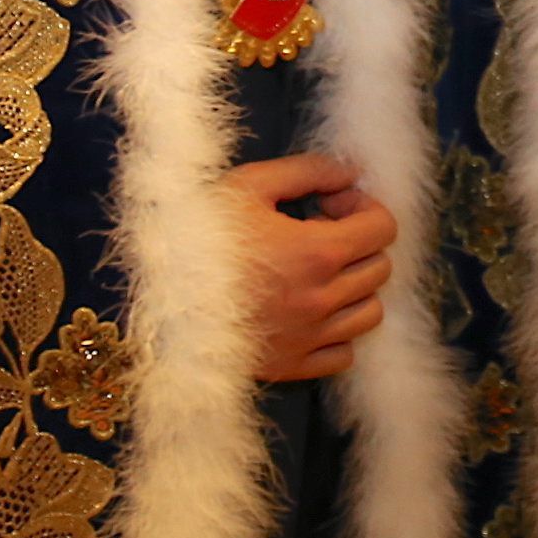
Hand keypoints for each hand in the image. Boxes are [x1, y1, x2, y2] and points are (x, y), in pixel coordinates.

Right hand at [223, 150, 396, 381]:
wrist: (154, 296)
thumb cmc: (200, 234)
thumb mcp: (250, 185)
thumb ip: (309, 171)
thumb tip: (351, 174)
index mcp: (317, 252)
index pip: (382, 228)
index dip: (363, 209)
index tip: (329, 207)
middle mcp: (322, 299)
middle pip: (380, 268)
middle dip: (359, 244)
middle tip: (319, 234)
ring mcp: (309, 337)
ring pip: (370, 313)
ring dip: (355, 287)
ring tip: (318, 273)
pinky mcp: (292, 366)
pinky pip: (344, 353)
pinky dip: (338, 332)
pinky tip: (310, 311)